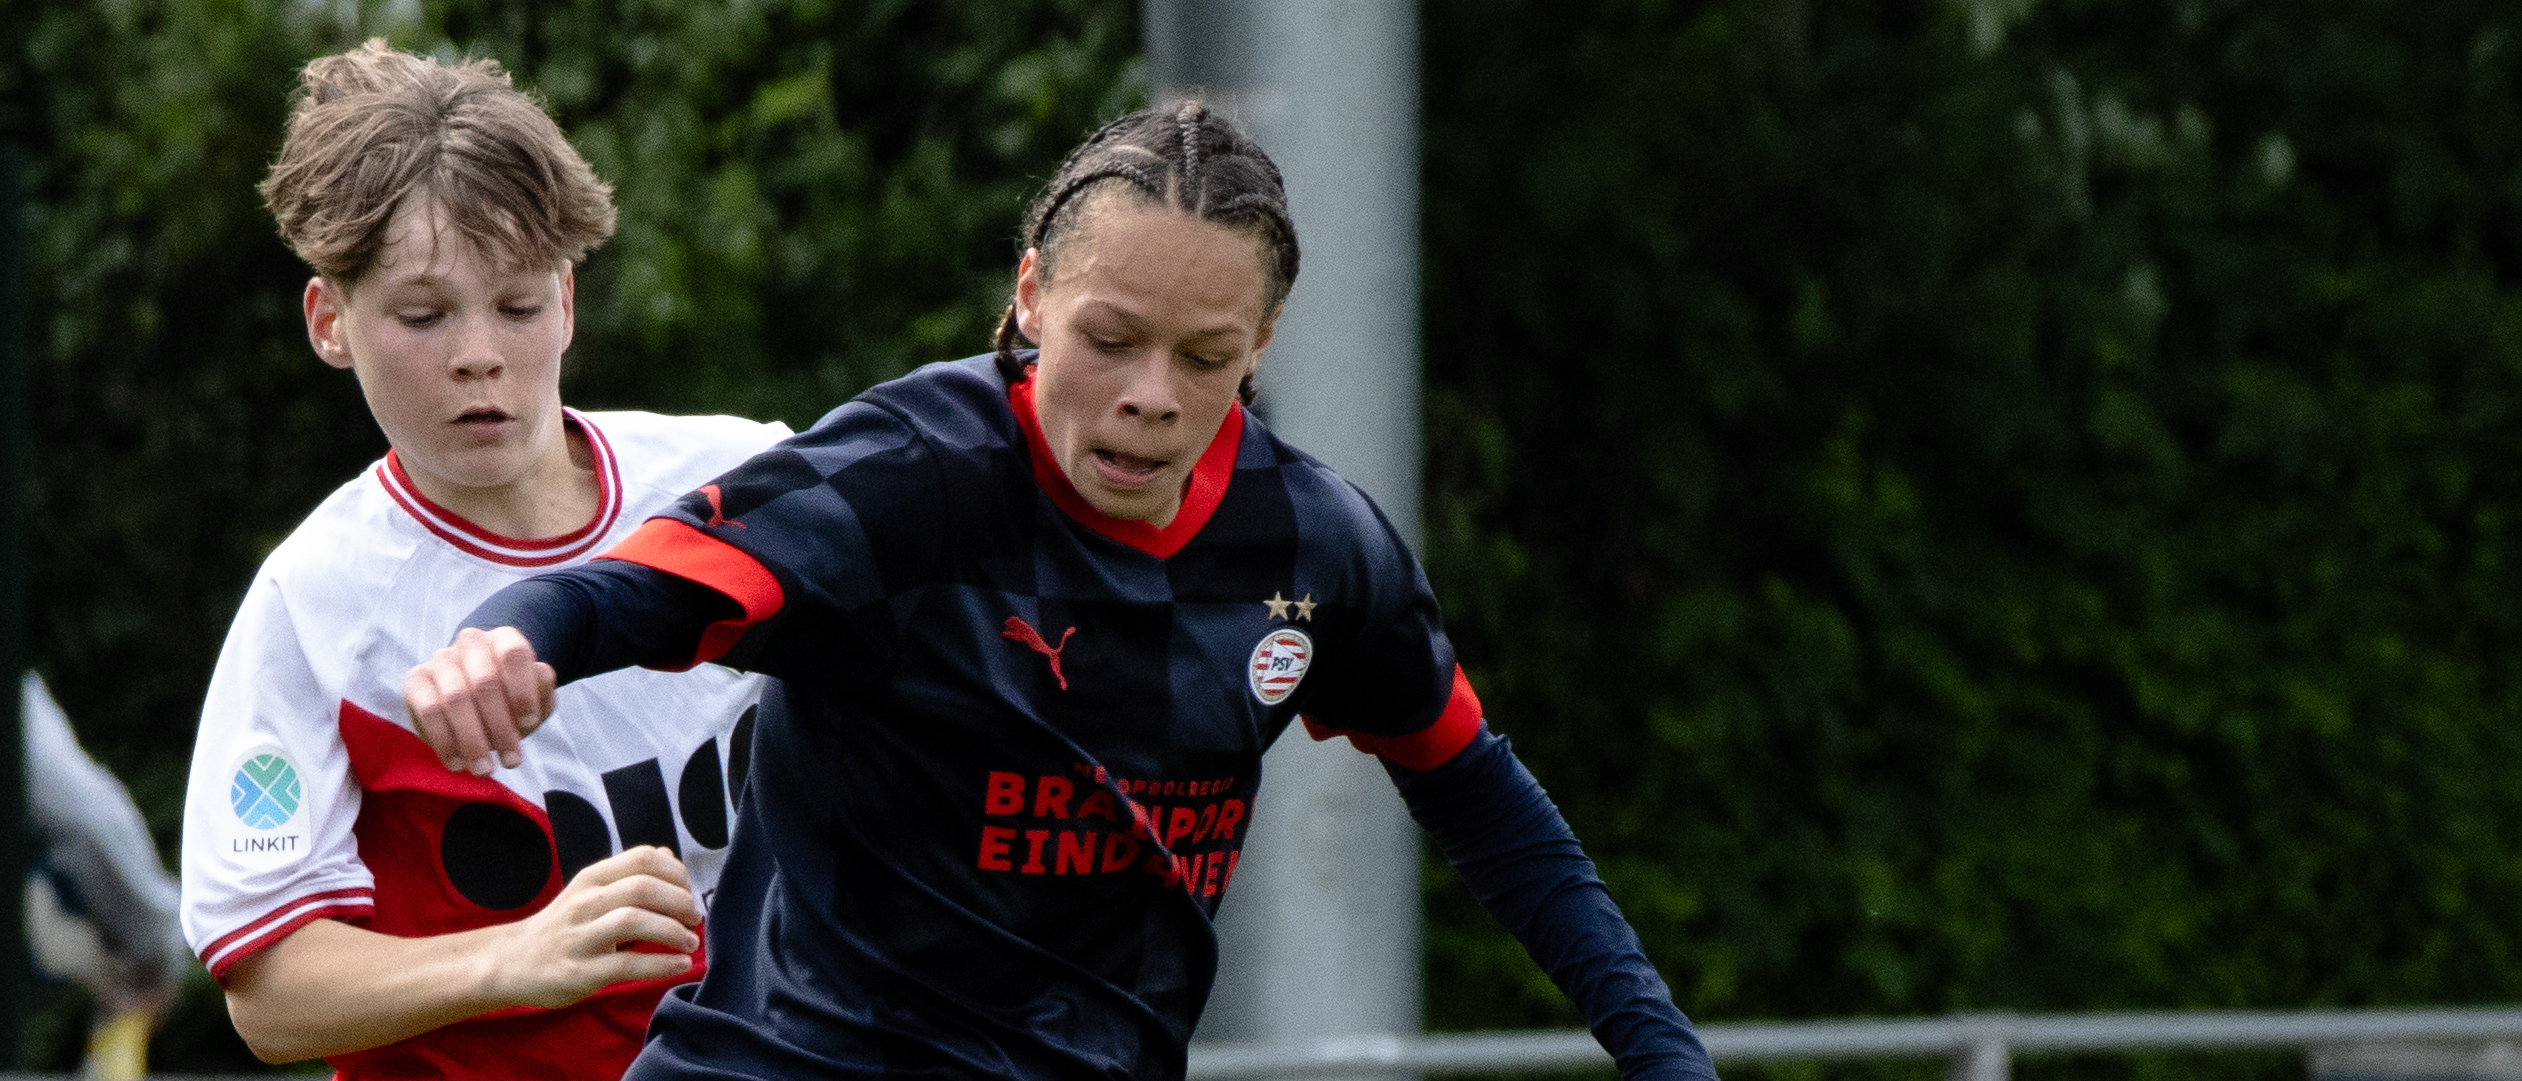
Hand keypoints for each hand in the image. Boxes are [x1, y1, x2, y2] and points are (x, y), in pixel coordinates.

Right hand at [405, 626, 555, 773]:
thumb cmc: (512, 701)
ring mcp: (441, 659)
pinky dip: (445, 741)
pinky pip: (429, 710)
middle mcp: (471, 643)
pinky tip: (457, 764)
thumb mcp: (536, 698)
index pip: (514, 654)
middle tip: (511, 761)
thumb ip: (543, 687)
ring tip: (485, 770)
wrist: (477, 704)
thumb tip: (541, 674)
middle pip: (485, 681)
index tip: (529, 723)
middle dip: (500, 727)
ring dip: (472, 740)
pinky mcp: (416, 680)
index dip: (523, 690)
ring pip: (456, 698)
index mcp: (504, 639)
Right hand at [481, 846, 701, 1010]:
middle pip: (643, 887)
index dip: (676, 873)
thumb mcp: (591, 891)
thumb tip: (669, 855)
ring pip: (634, 921)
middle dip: (679, 901)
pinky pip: (627, 964)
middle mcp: (585, 902)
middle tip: (694, 919)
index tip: (688, 892)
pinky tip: (679, 965)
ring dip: (673, 931)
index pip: (642, 858)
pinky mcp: (580, 972)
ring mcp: (580, 937)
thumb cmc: (562, 926)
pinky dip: (661, 964)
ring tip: (690, 943)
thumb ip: (629, 874)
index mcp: (591, 878)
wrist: (510, 963)